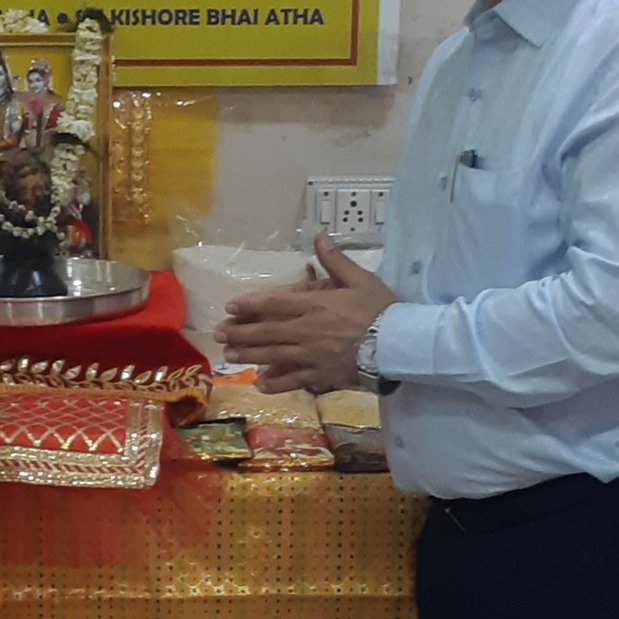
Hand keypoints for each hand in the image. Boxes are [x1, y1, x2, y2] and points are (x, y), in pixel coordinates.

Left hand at [213, 234, 397, 392]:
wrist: (400, 345)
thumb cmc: (381, 310)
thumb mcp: (360, 279)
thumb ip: (335, 260)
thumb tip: (319, 235)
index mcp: (315, 306)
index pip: (274, 304)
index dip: (249, 306)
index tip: (230, 307)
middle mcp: (307, 331)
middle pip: (266, 332)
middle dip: (240, 333)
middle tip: (219, 334)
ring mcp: (312, 356)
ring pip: (273, 356)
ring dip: (249, 355)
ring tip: (229, 356)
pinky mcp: (321, 375)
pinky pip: (293, 380)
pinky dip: (275, 383)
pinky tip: (260, 384)